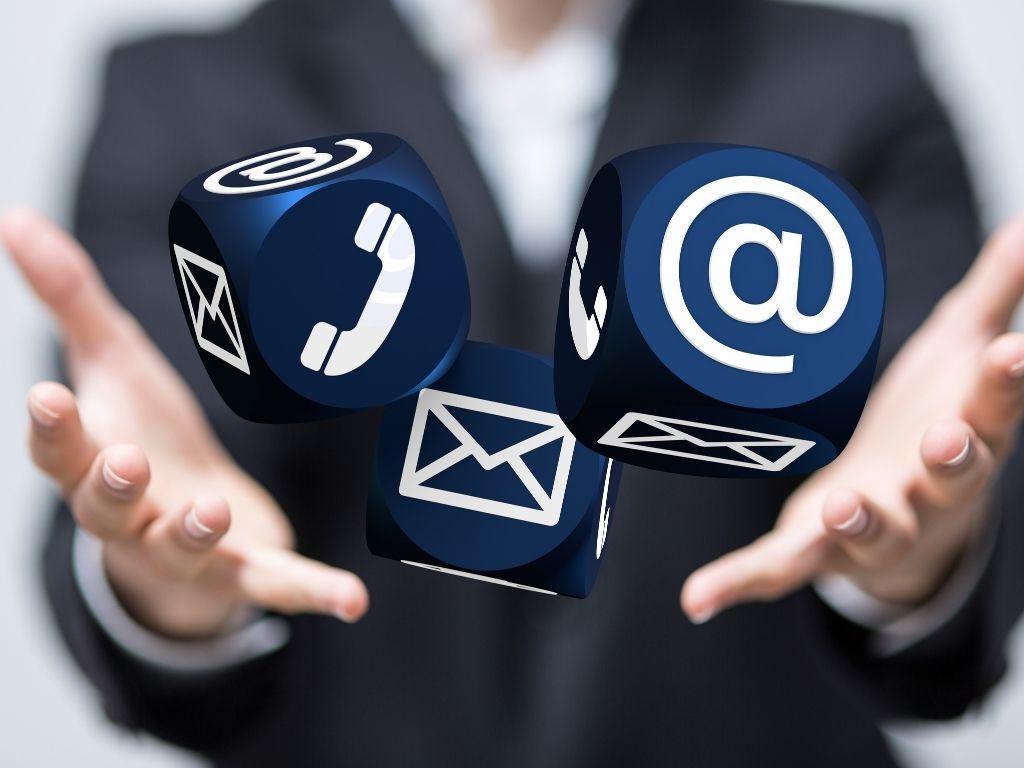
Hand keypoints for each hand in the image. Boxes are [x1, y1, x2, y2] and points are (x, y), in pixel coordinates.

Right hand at [1, 208, 368, 638]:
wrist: (188, 513)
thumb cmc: (143, 435)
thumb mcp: (112, 365)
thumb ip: (72, 299)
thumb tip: (15, 216)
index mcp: (98, 462)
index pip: (62, 452)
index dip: (53, 430)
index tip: (46, 394)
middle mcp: (134, 517)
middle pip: (110, 510)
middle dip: (117, 487)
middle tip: (129, 461)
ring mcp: (190, 551)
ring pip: (184, 550)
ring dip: (196, 533)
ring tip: (212, 509)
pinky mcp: (246, 571)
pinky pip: (276, 586)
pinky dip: (312, 592)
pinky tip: (353, 600)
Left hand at [682, 216, 1023, 622]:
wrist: (913, 521)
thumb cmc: (935, 426)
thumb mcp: (964, 355)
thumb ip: (996, 293)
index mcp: (967, 435)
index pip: (996, 409)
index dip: (1007, 384)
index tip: (1017, 353)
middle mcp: (926, 489)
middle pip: (949, 479)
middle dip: (952, 459)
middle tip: (949, 437)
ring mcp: (872, 525)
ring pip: (873, 531)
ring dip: (859, 521)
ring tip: (841, 505)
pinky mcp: (816, 550)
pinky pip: (779, 571)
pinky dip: (739, 583)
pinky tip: (695, 599)